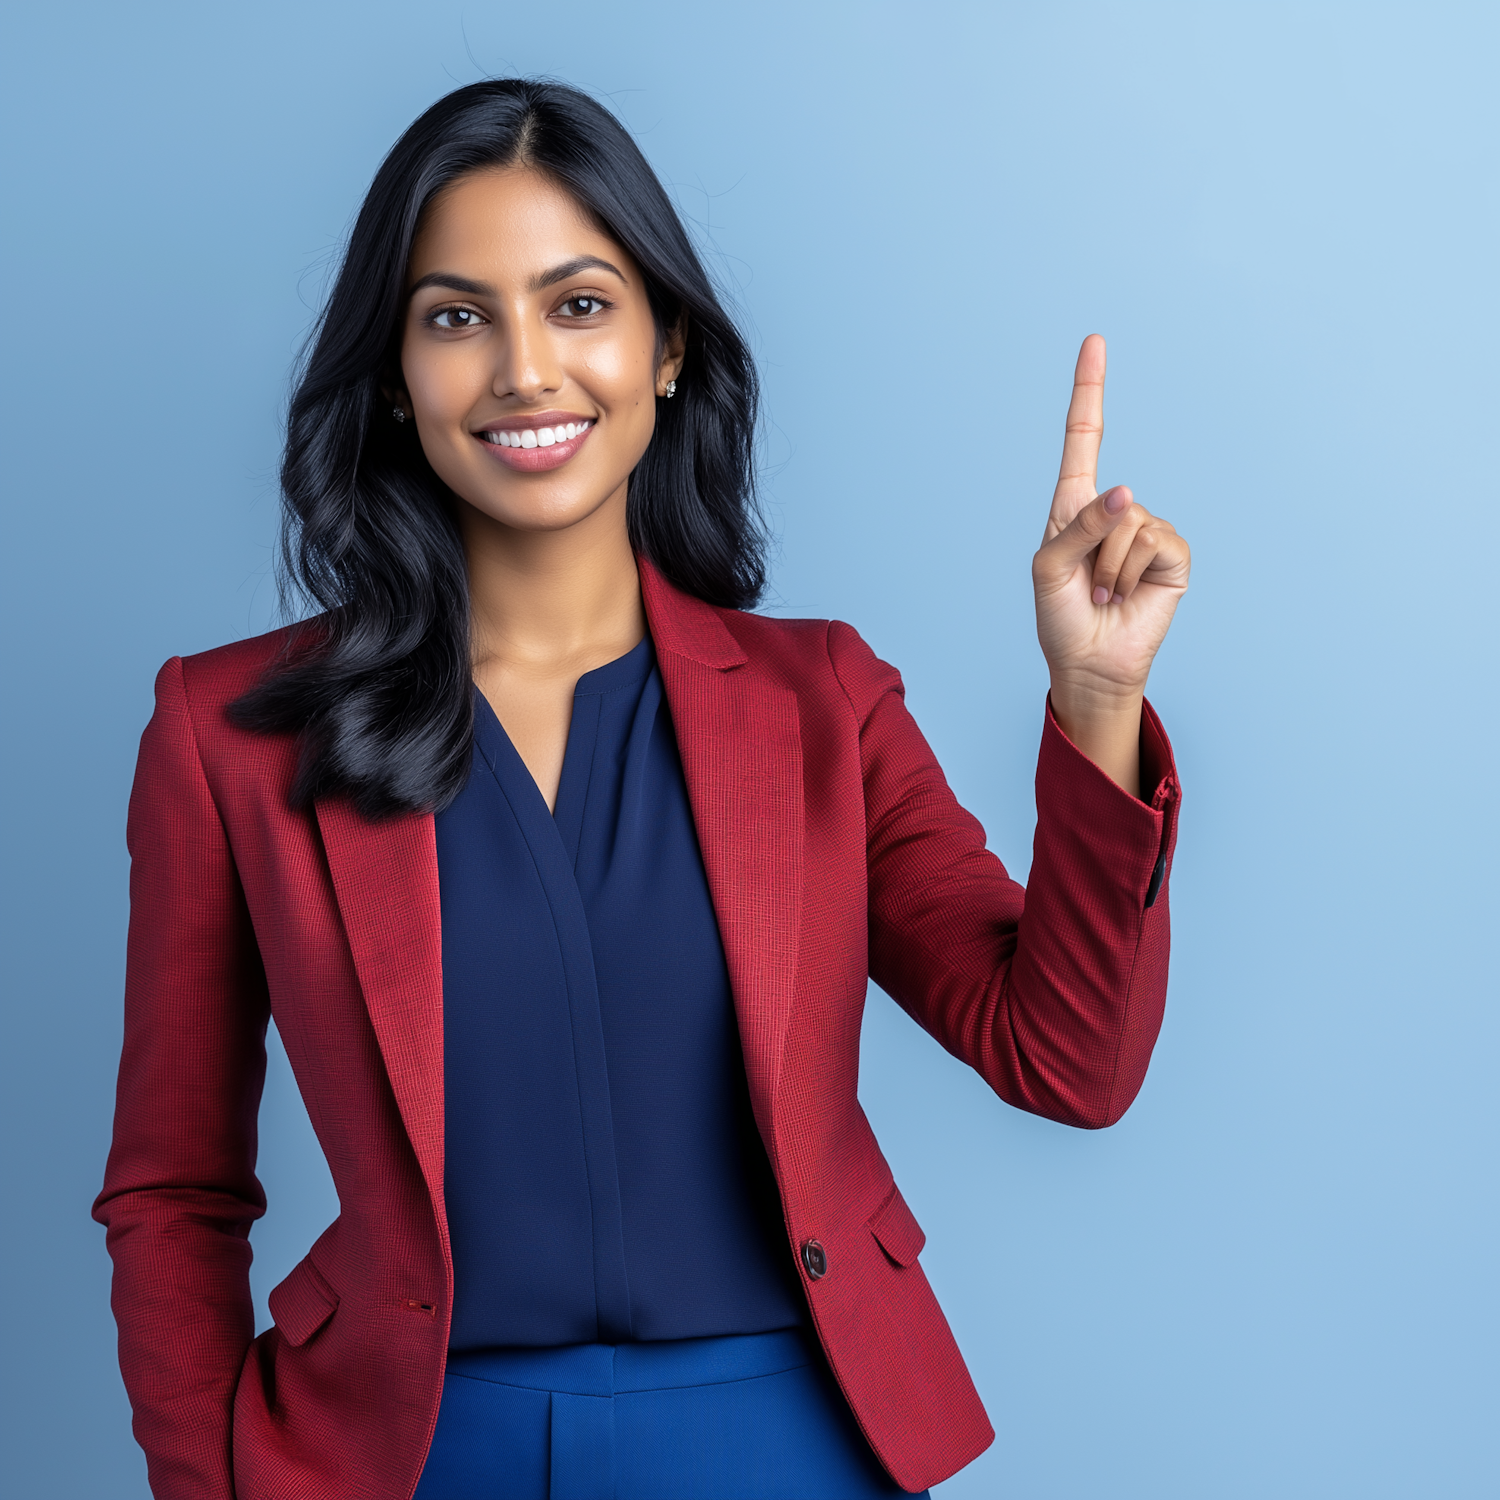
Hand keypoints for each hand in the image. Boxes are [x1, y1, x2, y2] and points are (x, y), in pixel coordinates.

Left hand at [1032, 336, 1189, 792]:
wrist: (1089, 664)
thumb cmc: (1060, 617)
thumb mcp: (1049, 568)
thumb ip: (1079, 525)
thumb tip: (1128, 491)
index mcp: (1073, 506)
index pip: (1084, 438)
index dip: (1089, 391)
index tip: (1094, 342)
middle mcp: (1113, 511)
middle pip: (1106, 498)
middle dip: (1088, 549)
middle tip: (1084, 586)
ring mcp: (1147, 531)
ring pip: (1131, 523)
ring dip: (1109, 568)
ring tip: (1103, 594)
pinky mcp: (1173, 556)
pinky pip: (1155, 542)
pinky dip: (1133, 574)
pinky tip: (1126, 595)